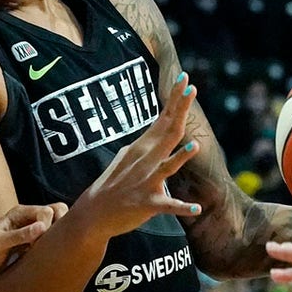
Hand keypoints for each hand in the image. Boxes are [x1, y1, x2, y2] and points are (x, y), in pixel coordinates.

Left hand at [0, 202, 68, 290]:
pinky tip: (43, 261)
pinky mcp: (31, 249)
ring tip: (44, 254)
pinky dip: (50, 250)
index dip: (48, 225)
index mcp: (18, 213)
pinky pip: (48, 245)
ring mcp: (30, 234)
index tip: (37, 242)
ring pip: (54, 231)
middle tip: (46, 246)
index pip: (46, 211)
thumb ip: (20, 235)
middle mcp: (27, 221)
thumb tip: (43, 227)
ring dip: (55, 241)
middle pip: (55, 215)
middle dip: (58, 228)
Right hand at [74, 72, 203, 240]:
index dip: (175, 100)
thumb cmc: (115, 182)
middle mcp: (146, 160)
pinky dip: (181, 207)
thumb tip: (161, 124)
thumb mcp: (130, 155)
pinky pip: (167, 205)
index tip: (185, 79)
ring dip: (180, 158)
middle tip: (191, 89)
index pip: (163, 118)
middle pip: (168, 132)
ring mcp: (146, 182)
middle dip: (180, 110)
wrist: (94, 212)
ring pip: (166, 168)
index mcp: (143, 147)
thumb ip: (148, 141)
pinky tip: (196, 208)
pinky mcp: (147, 204)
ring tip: (196, 146)